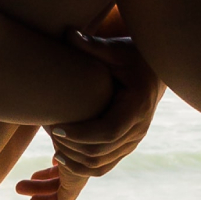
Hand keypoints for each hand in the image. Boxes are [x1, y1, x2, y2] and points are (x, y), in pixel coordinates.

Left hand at [13, 32, 162, 199]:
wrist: (152, 70)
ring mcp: (133, 141)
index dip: (79, 133)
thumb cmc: (131, 55)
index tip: (55, 127)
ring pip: (101, 165)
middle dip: (72, 147)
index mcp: (136, 107)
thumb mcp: (115, 49)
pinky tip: (62, 158)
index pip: (107, 132)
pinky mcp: (125, 146)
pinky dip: (82, 166)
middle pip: (101, 152)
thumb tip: (68, 33)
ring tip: (52, 148)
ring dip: (74, 161)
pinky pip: (104, 166)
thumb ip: (92, 45)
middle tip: (48, 132)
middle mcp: (138, 129)